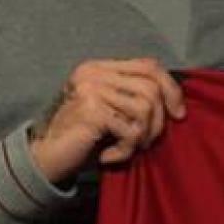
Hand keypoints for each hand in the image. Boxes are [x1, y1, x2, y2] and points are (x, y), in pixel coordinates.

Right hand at [29, 58, 185, 181]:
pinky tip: (109, 156)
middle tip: (148, 141)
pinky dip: (126, 149)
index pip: (148, 65)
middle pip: (151, 85)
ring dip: (142, 136)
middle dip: (159, 119)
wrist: (45, 158)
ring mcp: (91, 89)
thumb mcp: (110, 110)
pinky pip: (131, 130)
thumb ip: (132, 97)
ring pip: (145, 107)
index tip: (178, 113)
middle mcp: (94, 73)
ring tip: (127, 148)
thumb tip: (176, 100)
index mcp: (100, 68)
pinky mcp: (92, 110)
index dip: (171, 88)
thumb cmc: (82, 138)